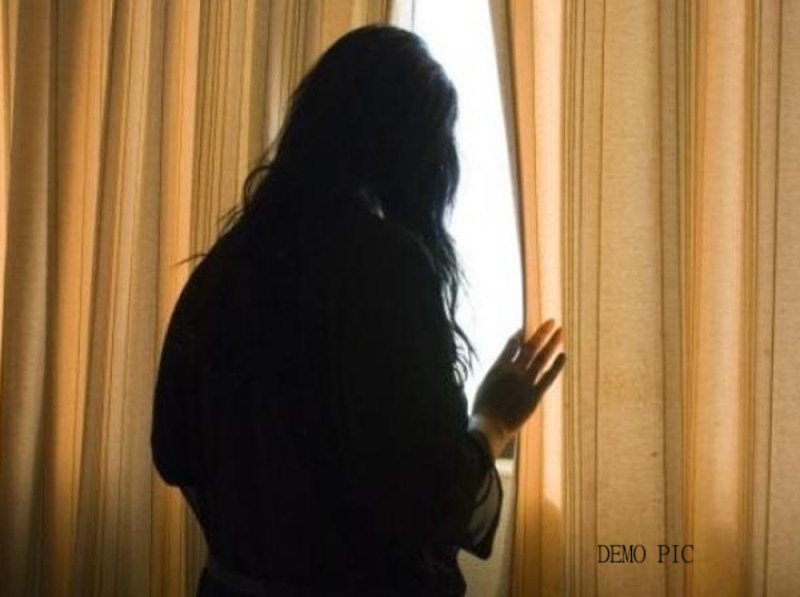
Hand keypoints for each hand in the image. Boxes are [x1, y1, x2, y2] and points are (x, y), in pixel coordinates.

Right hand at [472, 320, 566, 437]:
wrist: (489, 427)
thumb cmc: (482, 410)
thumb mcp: (484, 386)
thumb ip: (495, 373)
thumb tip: (501, 366)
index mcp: (498, 367)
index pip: (511, 345)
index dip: (519, 336)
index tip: (525, 329)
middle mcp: (513, 371)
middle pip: (530, 346)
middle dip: (541, 332)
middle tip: (551, 321)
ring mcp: (525, 382)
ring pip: (541, 358)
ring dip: (552, 344)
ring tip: (561, 332)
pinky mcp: (534, 395)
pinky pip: (548, 377)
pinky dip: (556, 366)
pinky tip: (564, 355)